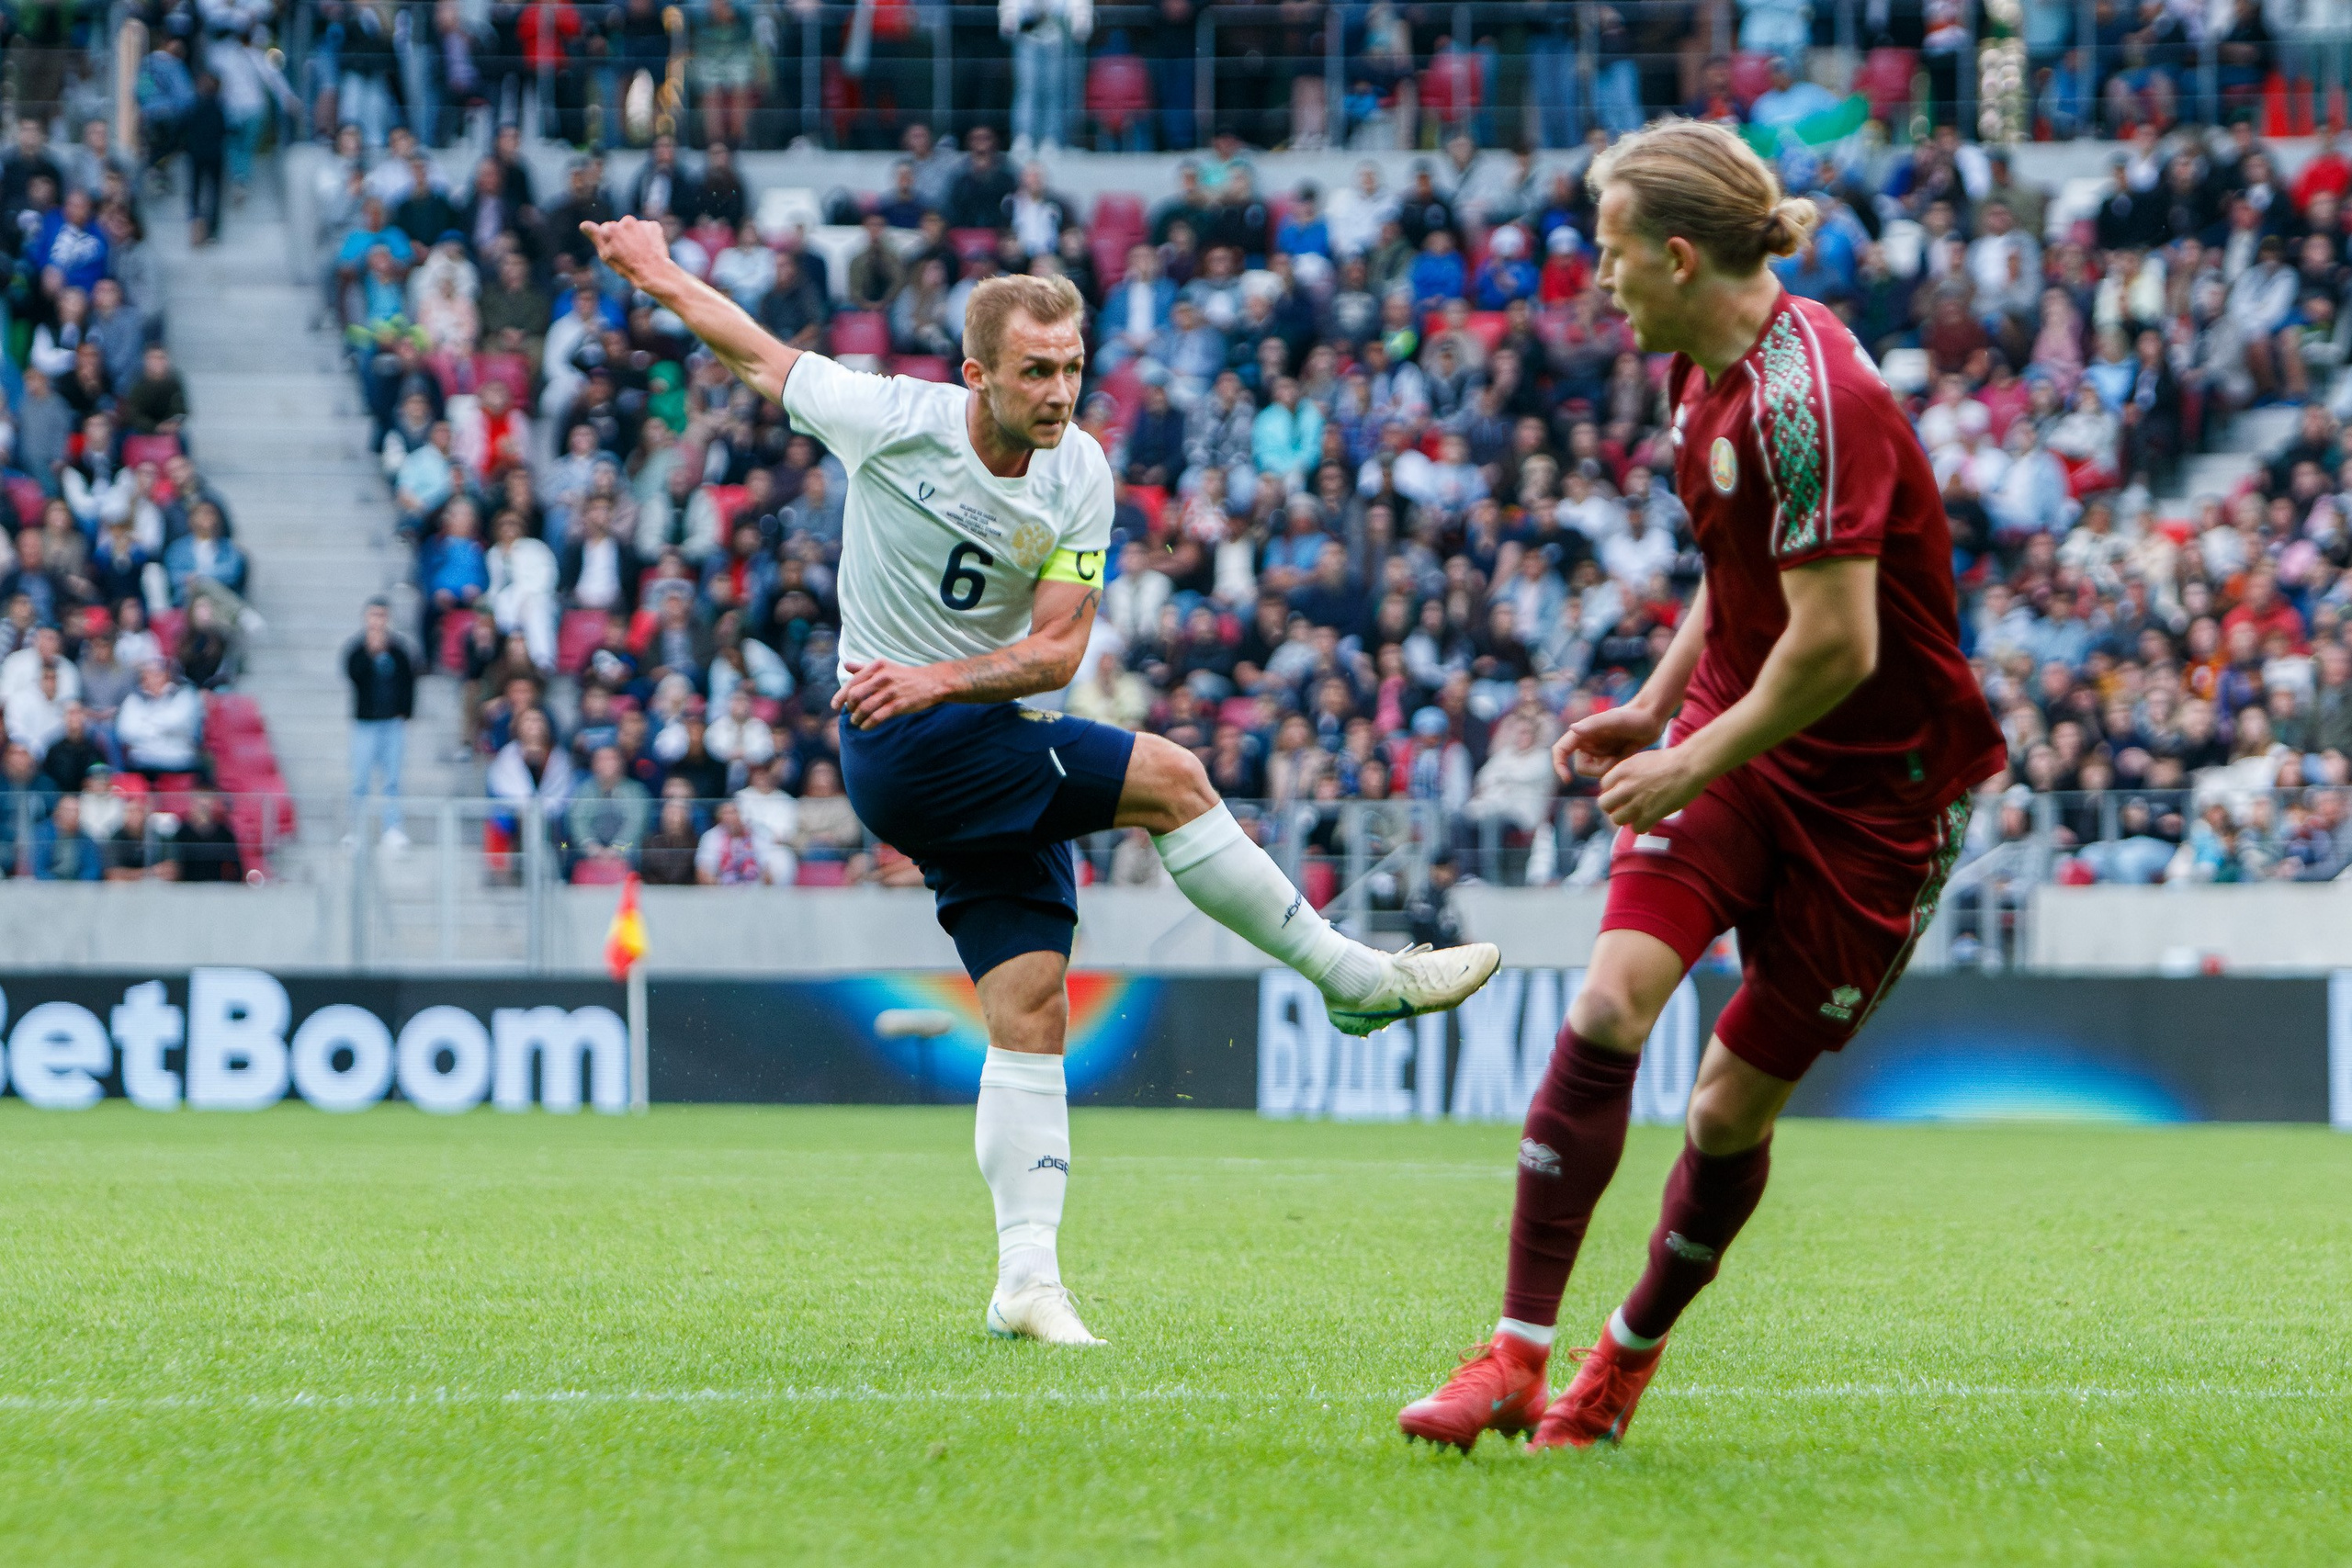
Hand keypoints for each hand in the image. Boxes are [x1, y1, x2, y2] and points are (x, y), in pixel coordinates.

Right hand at [579, 214, 672, 292]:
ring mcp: (641, 223)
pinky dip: (648, 236)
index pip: (605, 229)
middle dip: (622, 237)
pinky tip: (649, 248)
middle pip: (619, 227)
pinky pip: (647, 229)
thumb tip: (583, 225)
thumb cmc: (627, 267)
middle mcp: (625, 221)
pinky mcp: (654, 226)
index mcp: (610, 228)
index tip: (615, 251)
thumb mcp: (606, 255)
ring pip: (634, 228)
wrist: (654, 273)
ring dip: (635, 236)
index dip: (609, 242)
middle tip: (628, 253)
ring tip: (639, 252)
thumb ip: (595, 237)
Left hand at [832, 658, 952, 728]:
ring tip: (857, 722)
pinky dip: (868, 724)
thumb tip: (845, 664)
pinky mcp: (899, 704)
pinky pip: (877, 717)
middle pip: (855, 695)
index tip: (835, 705)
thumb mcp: (885, 666)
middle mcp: (882, 677)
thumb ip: (864, 667)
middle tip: (851, 713)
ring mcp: (891, 692)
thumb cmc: (905, 675)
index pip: (852, 682)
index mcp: (877, 667)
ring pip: (864, 708)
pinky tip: (866, 727)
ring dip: (857, 718)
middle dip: (850, 707)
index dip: (840, 695)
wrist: (932, 682)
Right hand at [1553, 703, 1664, 783]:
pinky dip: (1617, 767)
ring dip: (1610, 767)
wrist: (1653, 717)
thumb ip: (1593, 725)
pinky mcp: (1610, 756)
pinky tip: (1628, 754)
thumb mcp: (1615, 720)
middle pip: (1582, 767)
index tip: (1567, 780)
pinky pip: (1608, 771)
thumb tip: (1573, 729)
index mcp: (1583, 732)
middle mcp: (1588, 742)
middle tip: (1616, 756)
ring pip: (1596, 771)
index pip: (1560, 750)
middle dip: (1598, 767)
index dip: (1559, 765)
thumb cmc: (1635, 716)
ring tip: (1624, 752)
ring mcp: (1599, 750)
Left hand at [1596, 747, 1706, 833]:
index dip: (1613, 790)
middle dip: (1614, 807)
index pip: (1604, 786)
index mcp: (1622, 770)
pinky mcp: (1650, 814)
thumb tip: (1619, 784)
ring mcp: (1636, 802)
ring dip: (1627, 819)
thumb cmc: (1670, 760)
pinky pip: (1636, 829)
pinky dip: (1642, 827)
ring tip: (1638, 815)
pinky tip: (1650, 820)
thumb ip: (1627, 772)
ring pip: (1617, 819)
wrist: (1689, 765)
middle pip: (1604, 804)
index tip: (1622, 793)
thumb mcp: (1641, 759)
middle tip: (1626, 806)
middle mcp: (1625, 787)